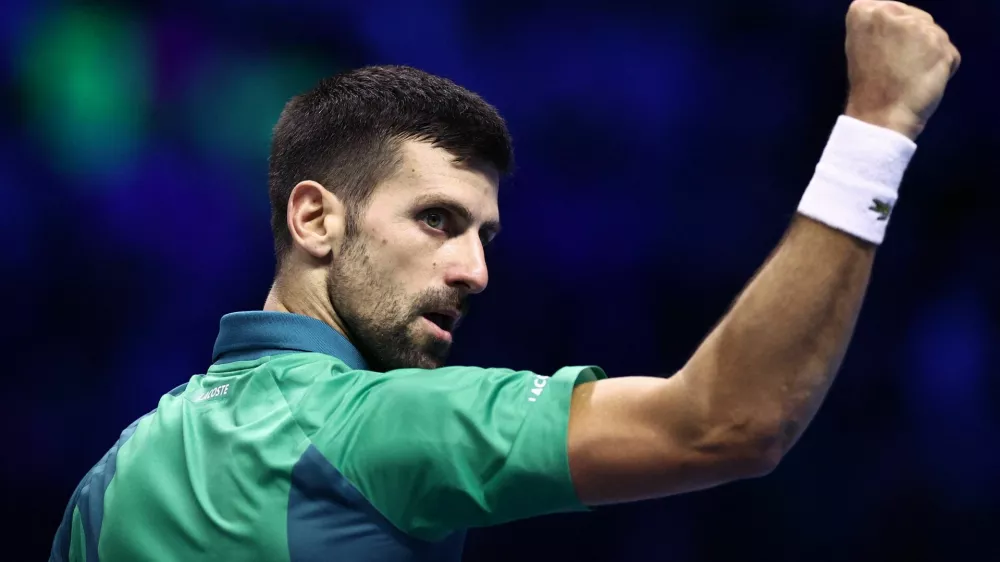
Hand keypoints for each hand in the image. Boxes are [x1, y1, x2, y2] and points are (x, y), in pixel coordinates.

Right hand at [843, 0, 960, 139]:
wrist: (880, 117)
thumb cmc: (867, 88)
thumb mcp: (858, 46)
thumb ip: (878, 26)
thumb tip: (901, 20)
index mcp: (864, 11)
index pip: (884, 7)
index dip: (888, 30)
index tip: (881, 50)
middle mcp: (893, 13)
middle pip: (912, 16)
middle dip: (910, 38)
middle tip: (896, 65)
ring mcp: (920, 28)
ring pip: (932, 33)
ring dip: (926, 52)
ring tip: (908, 75)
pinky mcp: (941, 45)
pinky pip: (948, 51)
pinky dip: (942, 66)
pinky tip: (923, 80)